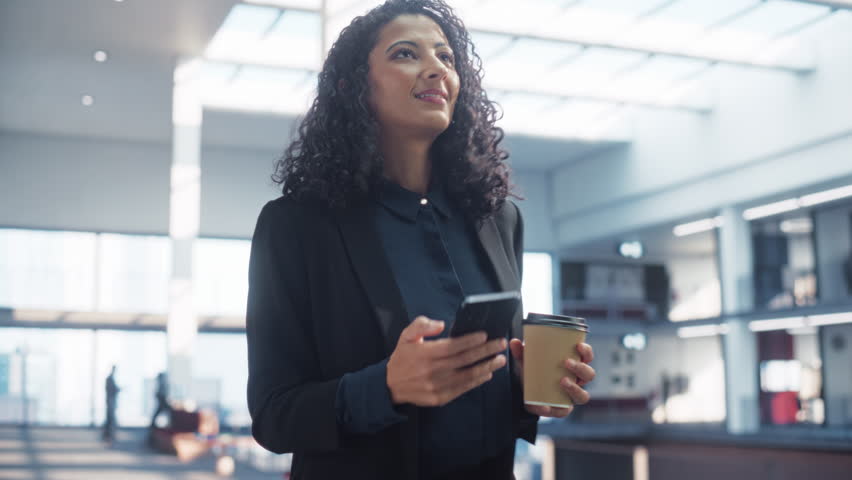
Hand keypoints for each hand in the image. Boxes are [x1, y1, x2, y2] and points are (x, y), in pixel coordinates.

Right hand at [387, 316, 507, 406]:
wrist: (390, 385)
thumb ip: (422, 325)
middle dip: (486, 351)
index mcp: (425, 354)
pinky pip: (462, 389)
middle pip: (465, 360)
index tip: (484, 335)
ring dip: (486, 367)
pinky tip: (487, 374)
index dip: (470, 341)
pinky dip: (476, 382)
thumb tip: (441, 325)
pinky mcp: (440, 398)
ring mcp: (437, 386)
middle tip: (500, 344)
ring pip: (467, 376)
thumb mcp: (406, 336)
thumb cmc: (402, 357)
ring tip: (500, 360)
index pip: (453, 346)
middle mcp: (432, 371)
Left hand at [508, 339, 594, 417]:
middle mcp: (576, 380)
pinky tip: (544, 406)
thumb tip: (514, 342)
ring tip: (562, 381)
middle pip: (589, 375)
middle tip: (567, 362)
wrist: (525, 392)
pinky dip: (553, 409)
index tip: (578, 346)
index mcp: (572, 366)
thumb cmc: (534, 372)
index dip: (586, 351)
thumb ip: (521, 352)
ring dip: (574, 388)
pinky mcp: (562, 409)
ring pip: (583, 395)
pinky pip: (563, 412)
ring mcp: (571, 396)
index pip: (587, 357)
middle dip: (580, 368)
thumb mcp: (527, 361)